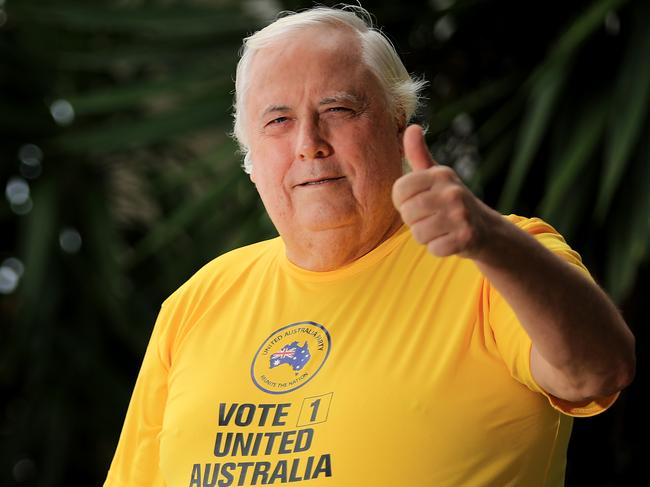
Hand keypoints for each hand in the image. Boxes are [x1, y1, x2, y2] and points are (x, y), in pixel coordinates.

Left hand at [392, 125, 499, 258]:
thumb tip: (412, 127)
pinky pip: (433, 249)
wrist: (486, 229)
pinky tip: (450, 239)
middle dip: (414, 221)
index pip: (399, 190)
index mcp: (441, 174)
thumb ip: (419, 154)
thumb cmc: (451, 200)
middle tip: (431, 218)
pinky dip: (438, 248)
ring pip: (419, 233)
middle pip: (408, 213)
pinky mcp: (466, 238)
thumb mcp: (436, 176)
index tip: (418, 202)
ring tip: (441, 228)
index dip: (402, 202)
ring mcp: (462, 215)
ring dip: (426, 236)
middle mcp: (453, 191)